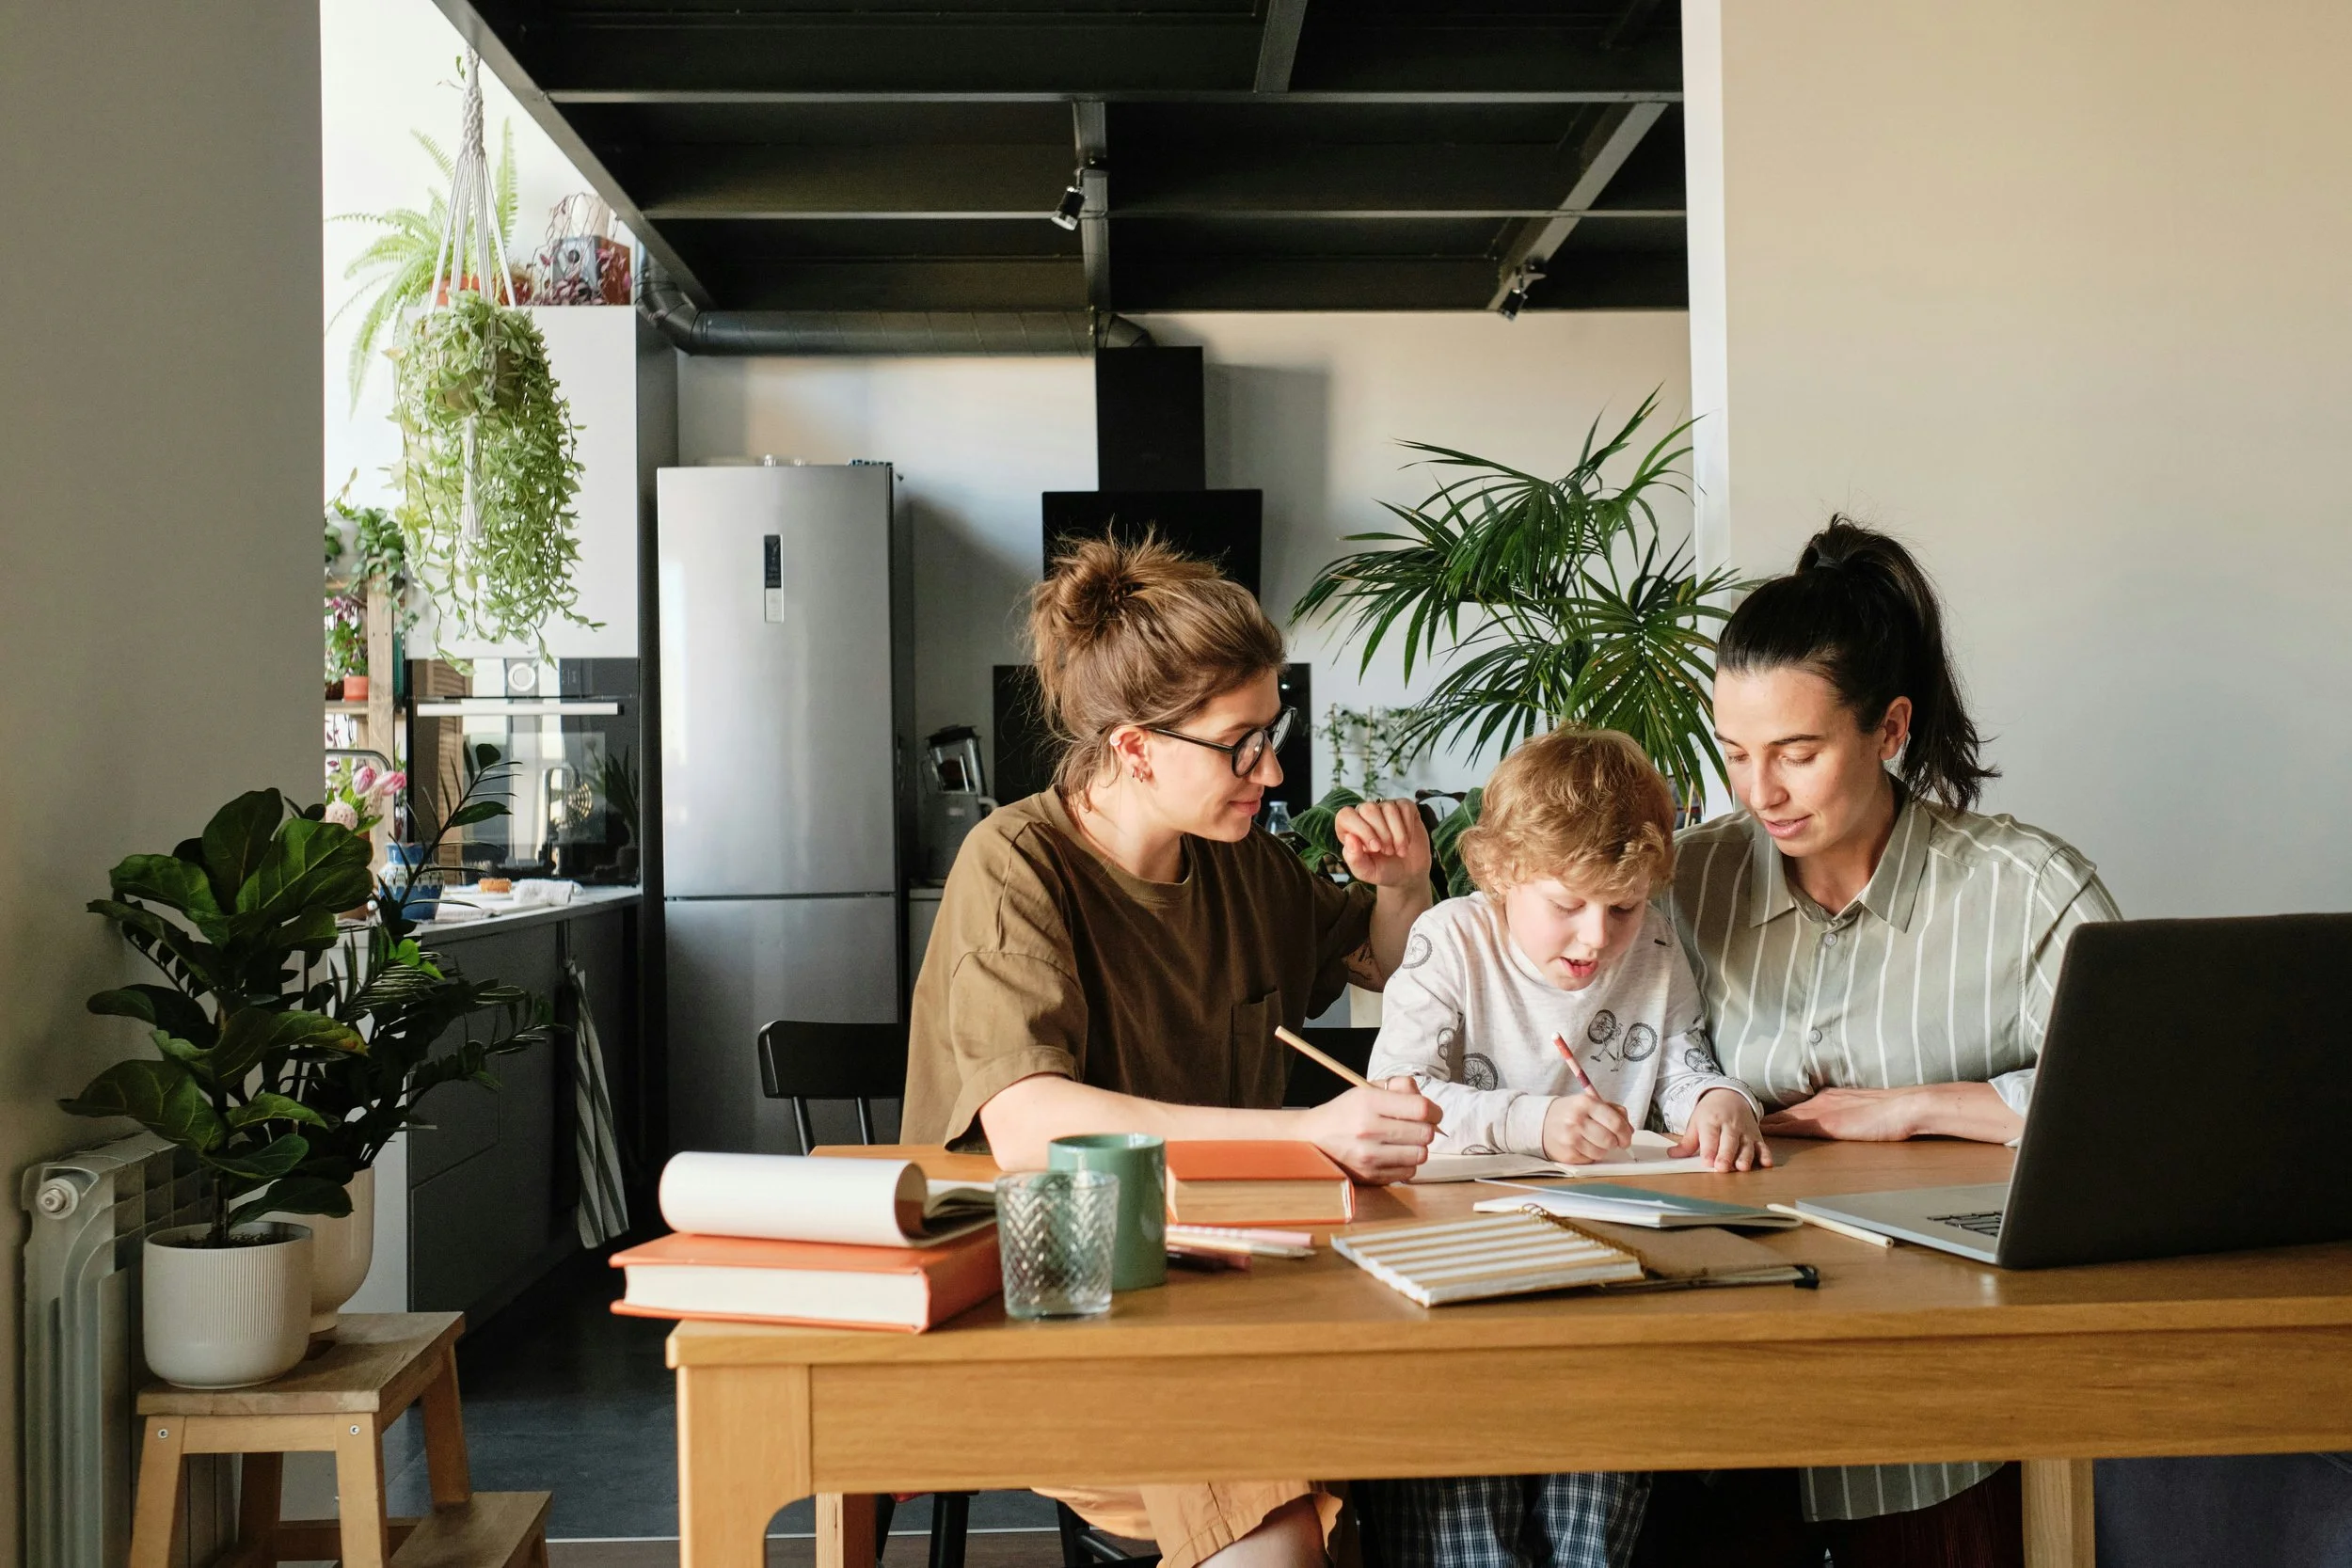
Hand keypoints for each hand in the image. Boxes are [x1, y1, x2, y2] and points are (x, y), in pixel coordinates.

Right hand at [1301, 1075, 1440, 1183]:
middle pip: (1425, 1133)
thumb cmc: (1344, 1113)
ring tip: (1403, 1141)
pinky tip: (1393, 1155)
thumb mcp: (1366, 1090)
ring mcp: (1369, 1156)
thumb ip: (1399, 1088)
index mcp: (1369, 1102)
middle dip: (1426, 1129)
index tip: (1432, 1113)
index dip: (1435, 1111)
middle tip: (1415, 1127)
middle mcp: (1369, 1129)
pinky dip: (1407, 1163)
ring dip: (1417, 1147)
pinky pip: (1409, 1172)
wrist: (1311, 1139)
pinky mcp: (1371, 1176)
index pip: (1422, 1109)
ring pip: (1421, 1154)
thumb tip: (1428, 1104)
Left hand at [1335, 798, 1432, 889]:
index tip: (1375, 848)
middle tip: (1388, 852)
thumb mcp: (1366, 871)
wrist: (1408, 873)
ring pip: (1389, 808)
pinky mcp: (1403, 806)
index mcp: (1349, 827)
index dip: (1362, 830)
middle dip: (1382, 833)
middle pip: (1369, 809)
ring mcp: (1384, 808)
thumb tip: (1350, 838)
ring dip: (1397, 834)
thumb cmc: (1383, 870)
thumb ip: (1354, 859)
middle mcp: (1364, 814)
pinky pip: (1405, 807)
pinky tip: (1407, 841)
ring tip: (1399, 851)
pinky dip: (1408, 827)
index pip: (1346, 815)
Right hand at [1540, 1092, 1633, 1164]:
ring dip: (1603, 1149)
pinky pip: (1590, 1159)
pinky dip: (1591, 1155)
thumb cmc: (1571, 1112)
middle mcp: (1576, 1120)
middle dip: (1615, 1143)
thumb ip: (1613, 1111)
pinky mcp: (1567, 1154)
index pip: (1615, 1122)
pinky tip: (1583, 1146)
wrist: (1541, 1122)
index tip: (1626, 1138)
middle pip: (1610, 1140)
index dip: (1625, 1133)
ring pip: (1601, 1152)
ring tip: (1595, 1142)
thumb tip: (1629, 1130)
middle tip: (1612, 1141)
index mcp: (1585, 1103)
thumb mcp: (1590, 1103)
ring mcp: (1570, 1139)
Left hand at [1671, 1088, 1771, 1171]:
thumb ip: (1687, 1142)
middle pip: (1729, 1141)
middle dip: (1726, 1155)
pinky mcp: (1757, 1136)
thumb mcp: (1695, 1122)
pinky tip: (1766, 1164)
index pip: (1710, 1136)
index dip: (1709, 1150)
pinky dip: (1765, 1154)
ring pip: (1746, 1145)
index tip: (1707, 1162)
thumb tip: (1672, 1155)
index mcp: (1711, 1121)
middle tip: (1722, 1168)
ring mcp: (1745, 1131)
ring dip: (1745, 1156)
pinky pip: (1762, 1145)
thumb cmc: (1710, 1113)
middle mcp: (1729, 1125)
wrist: (1730, 1095)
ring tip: (1742, 1168)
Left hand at [1759, 1086, 1920, 1140]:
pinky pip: (1796, 1127)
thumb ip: (1848, 1113)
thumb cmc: (1892, 1111)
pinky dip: (1779, 1130)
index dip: (1779, 1112)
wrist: (1904, 1107)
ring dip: (1766, 1124)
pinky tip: (1764, 1134)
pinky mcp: (1827, 1124)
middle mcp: (1821, 1101)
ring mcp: (1823, 1111)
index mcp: (1830, 1097)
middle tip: (1740, 1120)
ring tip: (1743, 1128)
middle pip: (1785, 1110)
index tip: (1760, 1116)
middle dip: (1764, 1117)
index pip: (1798, 1106)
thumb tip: (1841, 1121)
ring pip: (1786, 1117)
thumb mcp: (1863, 1108)